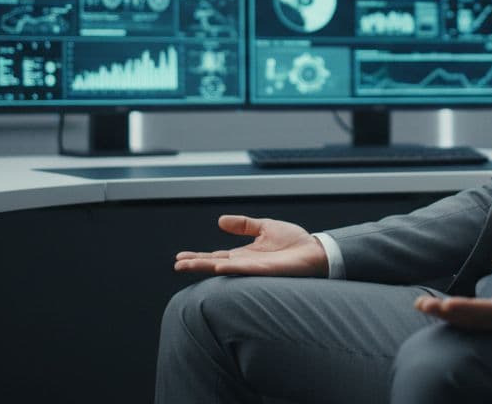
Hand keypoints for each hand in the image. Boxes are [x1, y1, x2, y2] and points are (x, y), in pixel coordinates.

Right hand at [174, 215, 328, 276]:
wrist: (315, 250)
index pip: (215, 256)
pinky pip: (244, 269)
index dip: (198, 257)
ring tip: (187, 266)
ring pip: (224, 269)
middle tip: (177, 264)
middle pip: (214, 265)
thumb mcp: (264, 227)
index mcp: (244, 254)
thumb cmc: (294, 242)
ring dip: (205, 268)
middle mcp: (245, 264)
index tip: (180, 256)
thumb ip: (243, 225)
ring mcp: (254, 269)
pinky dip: (230, 268)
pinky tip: (216, 266)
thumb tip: (220, 221)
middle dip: (195, 265)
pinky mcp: (266, 271)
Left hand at [414, 255, 491, 332]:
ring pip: (472, 324)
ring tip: (422, 306)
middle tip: (423, 305)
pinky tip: (438, 309)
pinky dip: (455, 316)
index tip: (448, 305)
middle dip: (448, 314)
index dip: (469, 309)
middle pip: (476, 321)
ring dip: (447, 316)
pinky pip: (474, 322)